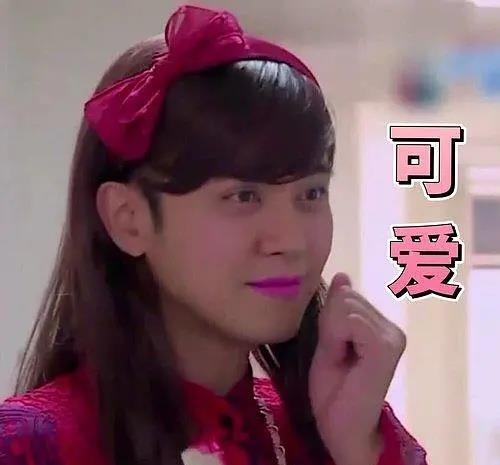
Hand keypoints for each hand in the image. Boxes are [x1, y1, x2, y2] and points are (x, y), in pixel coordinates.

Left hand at [308, 272, 406, 464]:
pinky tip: (346, 360)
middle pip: (344, 297)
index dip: (327, 320)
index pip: (344, 295)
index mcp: (379, 325)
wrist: (339, 426)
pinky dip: (335, 338)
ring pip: (344, 306)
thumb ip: (335, 309)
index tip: (333, 348)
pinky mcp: (386, 346)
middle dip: (329, 325)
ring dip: (331, 333)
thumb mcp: (327, 339)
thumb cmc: (332, 388)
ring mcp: (392, 336)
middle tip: (335, 355)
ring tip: (341, 359)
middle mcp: (391, 328)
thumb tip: (343, 275)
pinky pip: (349, 320)